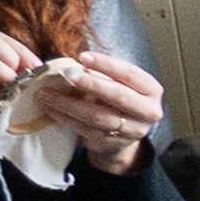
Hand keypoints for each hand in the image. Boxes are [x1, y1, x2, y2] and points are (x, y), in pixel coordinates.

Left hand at [30, 46, 165, 173]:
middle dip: (90, 84)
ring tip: (47, 93)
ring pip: (98, 116)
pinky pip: (85, 129)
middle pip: (118, 96)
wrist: (124, 134)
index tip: (83, 57)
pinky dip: (65, 117)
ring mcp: (131, 131)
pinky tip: (51, 108)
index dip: (106, 64)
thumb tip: (72, 65)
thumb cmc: (119, 99)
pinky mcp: (111, 143)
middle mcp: (147, 112)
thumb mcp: (120, 83)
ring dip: (69, 104)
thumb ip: (103, 74)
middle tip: (67, 75)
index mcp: (151, 91)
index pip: (130, 74)